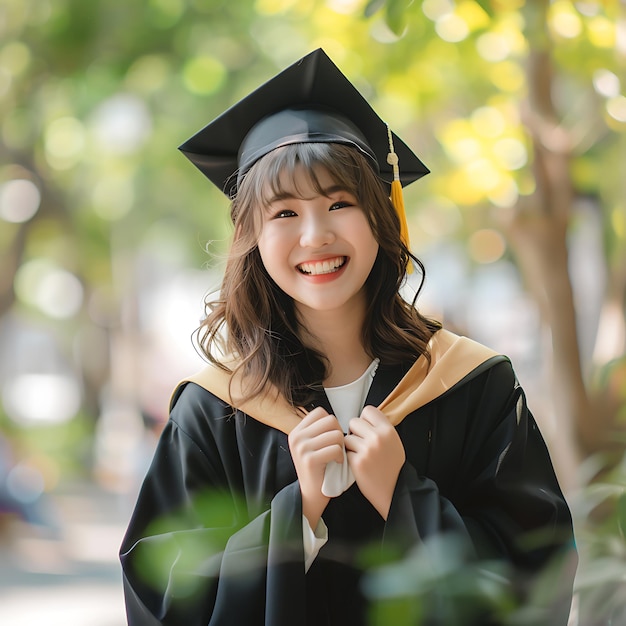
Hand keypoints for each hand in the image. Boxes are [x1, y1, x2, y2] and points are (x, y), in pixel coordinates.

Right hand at [288, 407, 344, 527]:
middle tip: (337, 447)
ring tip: (337, 455)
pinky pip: (335, 449)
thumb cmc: (318, 468)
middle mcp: (297, 437)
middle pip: (330, 420)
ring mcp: (302, 448)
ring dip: (342, 446)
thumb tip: (334, 417)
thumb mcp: (312, 445)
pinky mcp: (310, 460)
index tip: (331, 437)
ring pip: (335, 434)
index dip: (332, 423)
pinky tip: (337, 463)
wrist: (311, 494)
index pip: (321, 412)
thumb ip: (319, 430)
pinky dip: (341, 456)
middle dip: (339, 433)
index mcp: (297, 431)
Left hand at [344, 406, 404, 519]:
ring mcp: (367, 449)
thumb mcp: (394, 442)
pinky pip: (345, 451)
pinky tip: (359, 464)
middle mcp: (378, 437)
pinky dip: (349, 457)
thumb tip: (365, 418)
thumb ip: (381, 428)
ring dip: (350, 445)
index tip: (366, 428)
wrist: (394, 491)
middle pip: (354, 421)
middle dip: (355, 432)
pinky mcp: (358, 462)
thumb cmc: (394, 468)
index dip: (365, 419)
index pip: (368, 410)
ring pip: (347, 436)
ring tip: (361, 454)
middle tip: (361, 443)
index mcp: (388, 430)